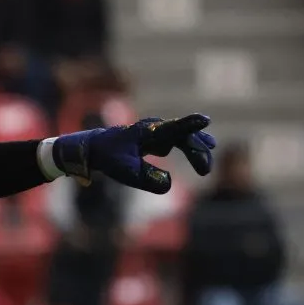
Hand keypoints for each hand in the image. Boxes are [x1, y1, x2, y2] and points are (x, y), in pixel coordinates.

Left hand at [51, 113, 215, 193]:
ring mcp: (156, 131)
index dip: (189, 125)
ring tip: (210, 155)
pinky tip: (205, 147)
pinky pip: (178, 138)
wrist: (94, 148)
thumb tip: (169, 184)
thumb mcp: (125, 171)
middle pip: (183, 135)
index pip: (173, 128)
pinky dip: (190, 145)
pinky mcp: (155, 138)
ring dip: (196, 148)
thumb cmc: (109, 158)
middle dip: (197, 151)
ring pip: (182, 137)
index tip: (205, 120)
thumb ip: (147, 178)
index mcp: (148, 132)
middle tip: (205, 171)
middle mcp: (154, 128)